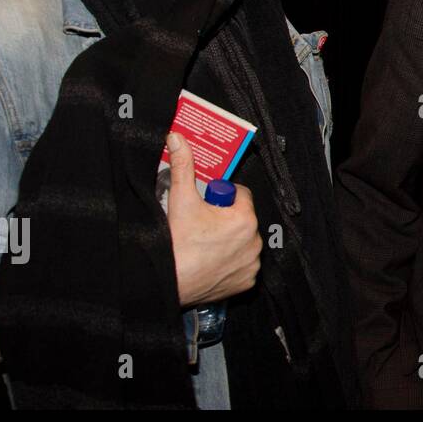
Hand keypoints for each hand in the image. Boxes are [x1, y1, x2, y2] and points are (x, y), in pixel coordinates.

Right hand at [165, 132, 261, 306]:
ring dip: (231, 240)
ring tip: (207, 243)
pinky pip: (244, 266)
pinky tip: (214, 260)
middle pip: (243, 219)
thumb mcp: (180, 199)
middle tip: (204, 223)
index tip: (209, 202)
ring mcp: (252, 263)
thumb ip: (182, 165)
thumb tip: (178, 139)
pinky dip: (232, 263)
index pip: (241, 195)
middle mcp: (254, 241)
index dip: (223, 196)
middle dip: (227, 218)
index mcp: (245, 217)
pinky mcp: (246, 282)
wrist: (167, 281)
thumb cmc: (176, 243)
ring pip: (244, 242)